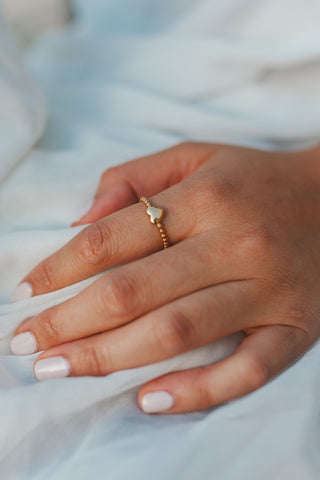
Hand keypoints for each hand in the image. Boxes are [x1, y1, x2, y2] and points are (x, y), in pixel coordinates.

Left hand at [10, 142, 319, 413]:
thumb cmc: (254, 180)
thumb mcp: (195, 156)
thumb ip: (135, 177)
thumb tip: (80, 222)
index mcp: (206, 196)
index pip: (111, 237)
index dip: (58, 268)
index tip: (26, 293)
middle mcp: (235, 242)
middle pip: (133, 292)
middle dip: (68, 322)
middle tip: (26, 345)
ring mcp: (268, 290)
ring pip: (178, 333)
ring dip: (109, 358)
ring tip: (59, 369)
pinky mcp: (295, 328)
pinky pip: (247, 370)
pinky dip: (198, 392)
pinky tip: (149, 401)